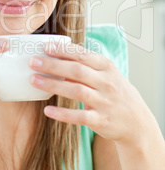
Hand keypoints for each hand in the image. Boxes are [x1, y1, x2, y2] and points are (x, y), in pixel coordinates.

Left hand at [28, 42, 152, 144]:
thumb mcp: (105, 75)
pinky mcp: (101, 121)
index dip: (63, 50)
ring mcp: (104, 102)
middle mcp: (107, 83)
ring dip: (53, 85)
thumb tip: (55, 57)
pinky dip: (63, 114)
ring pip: (76, 91)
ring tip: (34, 80)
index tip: (45, 46)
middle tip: (32, 62)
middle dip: (53, 65)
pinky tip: (47, 110)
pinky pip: (79, 117)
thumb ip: (84, 66)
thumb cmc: (115, 93)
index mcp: (106, 67)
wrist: (137, 122)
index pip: (83, 55)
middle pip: (77, 70)